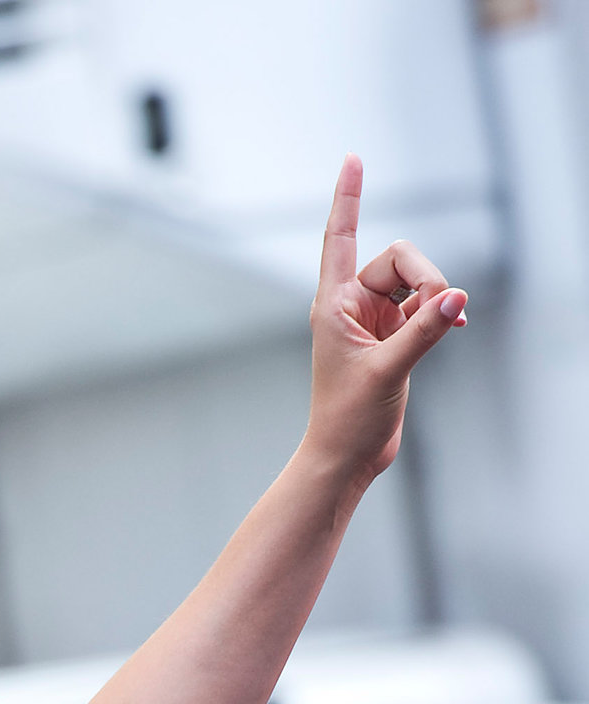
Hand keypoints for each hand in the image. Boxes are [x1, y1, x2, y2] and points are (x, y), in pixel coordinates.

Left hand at [305, 153, 466, 482]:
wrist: (347, 457)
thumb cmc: (348, 419)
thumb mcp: (387, 371)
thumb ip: (423, 331)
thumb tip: (456, 296)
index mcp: (333, 305)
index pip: (340, 238)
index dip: (348, 198)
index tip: (353, 159)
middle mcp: (351, 305)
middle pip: (400, 258)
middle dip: (426, 277)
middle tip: (440, 311)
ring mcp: (374, 320)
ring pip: (417, 281)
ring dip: (437, 297)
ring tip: (446, 326)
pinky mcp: (394, 337)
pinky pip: (426, 306)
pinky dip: (442, 312)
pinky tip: (457, 323)